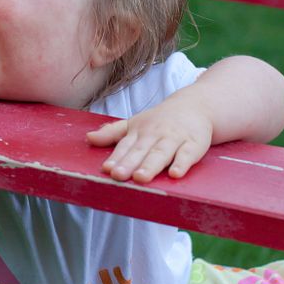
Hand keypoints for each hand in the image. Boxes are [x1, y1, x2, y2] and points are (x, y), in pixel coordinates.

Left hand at [87, 95, 213, 182]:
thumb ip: (112, 133)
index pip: (125, 146)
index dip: (116, 157)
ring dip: (151, 165)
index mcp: (139, 131)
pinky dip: (182, 163)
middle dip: (130, 163)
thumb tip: (88, 138)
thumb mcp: (134, 123)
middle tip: (118, 175)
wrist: (195, 106)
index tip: (107, 168)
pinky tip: (175, 174)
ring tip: (141, 178)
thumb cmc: (160, 120)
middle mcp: (155, 134)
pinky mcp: (194, 144)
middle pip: (141, 150)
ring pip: (162, 153)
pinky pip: (188, 154)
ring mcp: (175, 139)